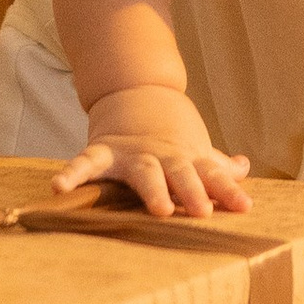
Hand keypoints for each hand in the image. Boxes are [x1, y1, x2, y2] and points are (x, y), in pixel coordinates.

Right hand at [52, 89, 251, 220]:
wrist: (136, 91)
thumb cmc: (170, 134)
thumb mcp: (195, 148)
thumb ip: (217, 166)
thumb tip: (244, 168)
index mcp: (186, 158)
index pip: (212, 174)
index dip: (228, 190)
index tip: (245, 207)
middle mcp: (162, 155)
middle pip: (180, 173)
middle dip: (192, 191)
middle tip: (203, 213)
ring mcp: (132, 153)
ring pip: (144, 172)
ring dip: (153, 189)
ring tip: (161, 209)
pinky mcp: (104, 151)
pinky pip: (87, 162)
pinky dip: (73, 173)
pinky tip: (59, 187)